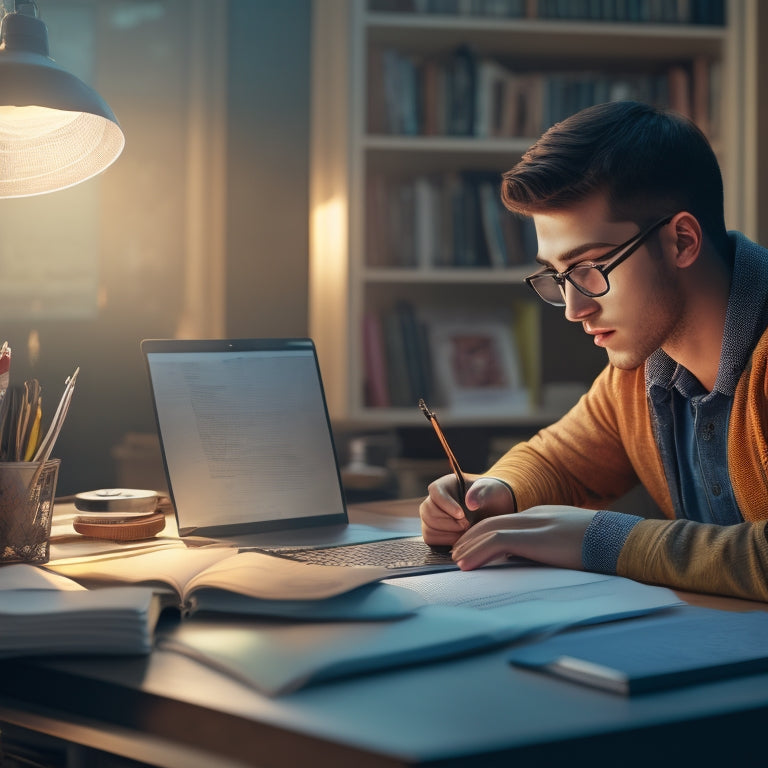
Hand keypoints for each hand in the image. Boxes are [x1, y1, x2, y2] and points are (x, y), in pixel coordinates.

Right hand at [419, 475, 514, 546]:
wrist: (494, 510)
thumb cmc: (491, 496)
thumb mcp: (491, 490)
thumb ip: (481, 493)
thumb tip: (470, 504)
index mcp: (445, 485)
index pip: (435, 492)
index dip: (446, 504)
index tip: (462, 514)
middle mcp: (434, 500)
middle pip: (428, 512)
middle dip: (448, 523)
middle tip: (467, 525)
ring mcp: (432, 516)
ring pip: (428, 527)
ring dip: (447, 533)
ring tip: (465, 532)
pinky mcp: (434, 530)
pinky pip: (430, 538)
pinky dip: (445, 541)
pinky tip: (460, 538)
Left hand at [450, 505, 597, 570]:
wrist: (624, 541)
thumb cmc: (605, 548)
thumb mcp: (572, 544)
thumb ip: (551, 547)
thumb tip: (532, 562)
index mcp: (544, 516)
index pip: (506, 522)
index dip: (485, 535)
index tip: (472, 549)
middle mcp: (536, 515)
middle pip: (492, 522)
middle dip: (471, 538)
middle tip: (457, 553)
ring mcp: (535, 523)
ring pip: (489, 530)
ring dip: (469, 546)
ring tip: (457, 561)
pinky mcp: (535, 537)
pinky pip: (497, 541)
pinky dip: (478, 552)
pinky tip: (467, 565)